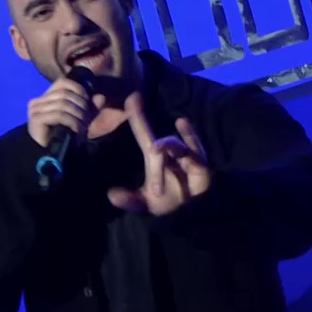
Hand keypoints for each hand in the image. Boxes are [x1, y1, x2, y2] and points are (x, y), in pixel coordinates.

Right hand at [27, 78, 106, 147]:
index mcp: (46, 98)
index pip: (62, 83)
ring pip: (63, 104)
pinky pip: (59, 115)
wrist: (50, 156)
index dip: (78, 89)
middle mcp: (38, 101)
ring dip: (78, 115)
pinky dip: (72, 122)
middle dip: (81, 106)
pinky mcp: (36, 119)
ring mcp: (35, 110)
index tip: (87, 101)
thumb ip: (89, 108)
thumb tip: (100, 97)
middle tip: (87, 120)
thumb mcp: (79, 120)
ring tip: (83, 127)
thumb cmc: (63, 137)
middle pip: (65, 94)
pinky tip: (77, 130)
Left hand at [108, 92, 210, 215]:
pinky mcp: (200, 163)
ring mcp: (185, 156)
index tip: (131, 96)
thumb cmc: (169, 203)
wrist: (193, 215)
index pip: (143, 133)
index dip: (137, 116)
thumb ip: (129, 200)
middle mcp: (169, 152)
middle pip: (153, 139)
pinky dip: (189, 135)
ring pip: (172, 146)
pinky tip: (182, 122)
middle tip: (132, 109)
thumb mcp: (145, 204)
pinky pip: (194, 148)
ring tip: (156, 171)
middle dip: (139, 120)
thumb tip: (111, 195)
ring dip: (163, 156)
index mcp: (154, 158)